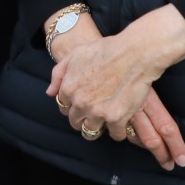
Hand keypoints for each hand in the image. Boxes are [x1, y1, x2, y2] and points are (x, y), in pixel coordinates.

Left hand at [48, 5, 184, 167]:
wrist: (134, 54)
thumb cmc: (106, 50)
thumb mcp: (75, 54)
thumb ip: (59, 73)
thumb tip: (50, 92)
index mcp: (69, 88)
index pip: (63, 107)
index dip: (72, 106)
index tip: (81, 104)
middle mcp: (81, 103)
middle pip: (75, 122)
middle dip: (82, 119)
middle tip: (93, 113)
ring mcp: (98, 112)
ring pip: (91, 132)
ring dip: (97, 128)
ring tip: (105, 122)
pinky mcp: (117, 118)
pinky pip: (115, 134)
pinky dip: (118, 131)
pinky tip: (121, 124)